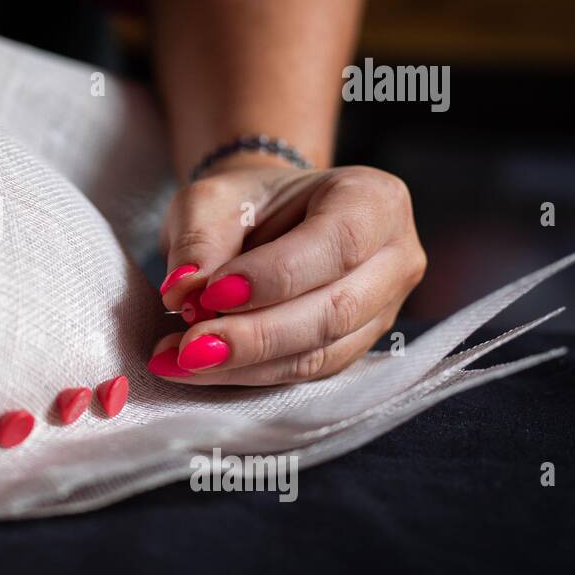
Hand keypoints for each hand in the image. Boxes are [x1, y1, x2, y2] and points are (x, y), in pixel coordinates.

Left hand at [151, 155, 426, 384]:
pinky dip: (246, 375)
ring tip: (180, 360)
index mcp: (373, 201)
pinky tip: (195, 369)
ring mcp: (382, 311)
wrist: (266, 220)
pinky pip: (305, 374)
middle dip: (257, 335)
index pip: (337, 243)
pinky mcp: (355, 350)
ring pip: (321, 353)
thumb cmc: (245, 201)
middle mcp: (394, 258)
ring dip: (245, 365)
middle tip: (189, 346)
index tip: (212, 294)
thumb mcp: (211, 199)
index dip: (275, 276)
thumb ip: (198, 241)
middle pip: (336, 310)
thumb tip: (184, 292)